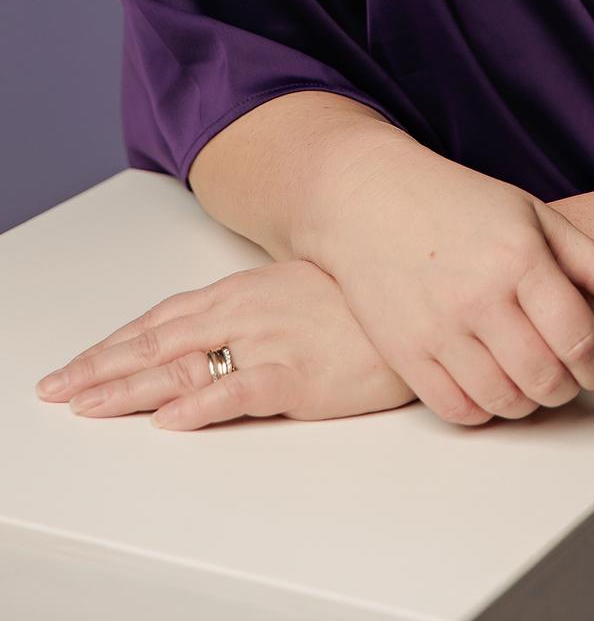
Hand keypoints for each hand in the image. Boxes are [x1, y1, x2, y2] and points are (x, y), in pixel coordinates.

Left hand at [33, 258, 414, 430]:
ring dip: (130, 389)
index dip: (115, 343)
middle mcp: (245, 312)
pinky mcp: (297, 375)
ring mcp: (268, 341)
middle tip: (57, 389)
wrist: (418, 305)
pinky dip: (199, 406)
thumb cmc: (359, 302)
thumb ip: (251, 308)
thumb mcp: (295, 291)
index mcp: (243, 291)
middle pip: (158, 343)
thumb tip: (211, 329)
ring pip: (184, 367)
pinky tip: (169, 419)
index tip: (78, 364)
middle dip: (102, 367)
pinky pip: (237, 391)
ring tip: (88, 406)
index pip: (162, 319)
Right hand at [307, 133, 593, 428]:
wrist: (370, 199)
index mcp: (519, 258)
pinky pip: (457, 411)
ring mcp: (439, 329)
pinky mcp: (406, 354)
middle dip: (567, 388)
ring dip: (528, 403)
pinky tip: (491, 385)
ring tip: (531, 381)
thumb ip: (593, 263)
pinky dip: (483, 411)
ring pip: (504, 403)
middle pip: (545, 379)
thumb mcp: (534, 216)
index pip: (577, 337)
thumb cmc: (458, 204)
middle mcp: (480, 297)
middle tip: (568, 377)